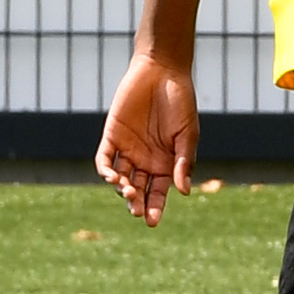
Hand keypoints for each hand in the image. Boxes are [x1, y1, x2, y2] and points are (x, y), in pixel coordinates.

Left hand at [96, 53, 199, 225]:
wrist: (162, 72)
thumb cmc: (180, 102)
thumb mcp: (188, 134)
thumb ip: (183, 162)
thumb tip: (183, 192)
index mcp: (166, 164)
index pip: (158, 193)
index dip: (154, 208)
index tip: (151, 222)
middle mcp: (145, 160)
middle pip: (138, 190)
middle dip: (136, 203)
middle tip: (136, 210)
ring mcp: (128, 149)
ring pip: (121, 178)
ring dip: (122, 189)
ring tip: (128, 192)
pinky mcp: (113, 135)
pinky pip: (105, 158)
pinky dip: (106, 170)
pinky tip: (113, 177)